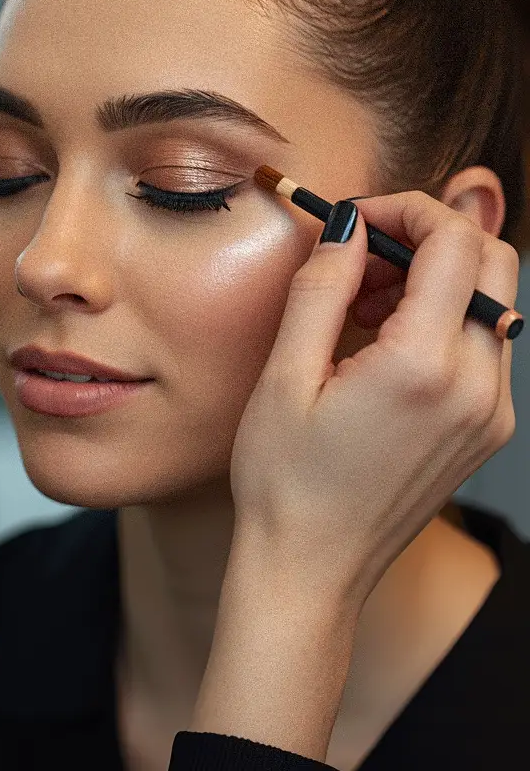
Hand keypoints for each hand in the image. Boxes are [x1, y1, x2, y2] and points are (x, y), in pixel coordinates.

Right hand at [189, 192, 516, 760]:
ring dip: (433, 278)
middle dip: (426, 237)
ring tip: (360, 305)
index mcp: (424, 368)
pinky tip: (383, 342)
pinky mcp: (488, 430)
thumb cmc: (285, 478)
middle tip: (359, 259)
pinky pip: (484, 344)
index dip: (405, 209)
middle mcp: (478, 388)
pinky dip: (441, 319)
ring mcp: (492, 413)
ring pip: (491, 301)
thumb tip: (347, 224)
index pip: (454, 243)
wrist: (312, 567)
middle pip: (492, 262)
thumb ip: (322, 287)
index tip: (354, 218)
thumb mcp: (284, 375)